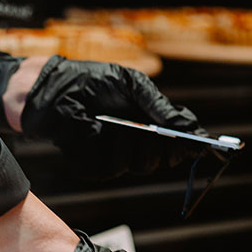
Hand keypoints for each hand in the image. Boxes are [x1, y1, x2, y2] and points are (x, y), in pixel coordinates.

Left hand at [22, 55, 205, 179]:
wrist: (54, 88)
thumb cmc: (93, 82)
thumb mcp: (132, 86)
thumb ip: (159, 106)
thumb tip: (189, 126)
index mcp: (149, 125)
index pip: (178, 143)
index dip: (190, 146)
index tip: (198, 143)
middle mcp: (135, 145)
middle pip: (161, 161)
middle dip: (162, 146)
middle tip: (158, 132)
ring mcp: (113, 158)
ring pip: (138, 166)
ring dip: (132, 144)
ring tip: (119, 125)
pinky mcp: (91, 166)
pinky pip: (107, 169)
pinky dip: (105, 148)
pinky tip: (97, 131)